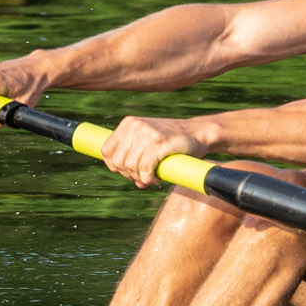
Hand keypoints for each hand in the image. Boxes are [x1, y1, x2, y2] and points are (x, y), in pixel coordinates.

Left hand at [100, 114, 221, 187]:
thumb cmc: (174, 140)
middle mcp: (135, 126)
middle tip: (142, 178)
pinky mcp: (159, 143)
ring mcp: (147, 133)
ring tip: (151, 179)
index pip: (106, 150)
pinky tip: (156, 179)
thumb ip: (137, 155)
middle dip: (128, 175)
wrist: (199, 132)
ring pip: (130, 166)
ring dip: (140, 178)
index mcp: (128, 123)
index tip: (128, 172)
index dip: (113, 166)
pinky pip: (145, 169)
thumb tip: (135, 181)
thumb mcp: (150, 140)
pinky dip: (149, 179)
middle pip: (118, 161)